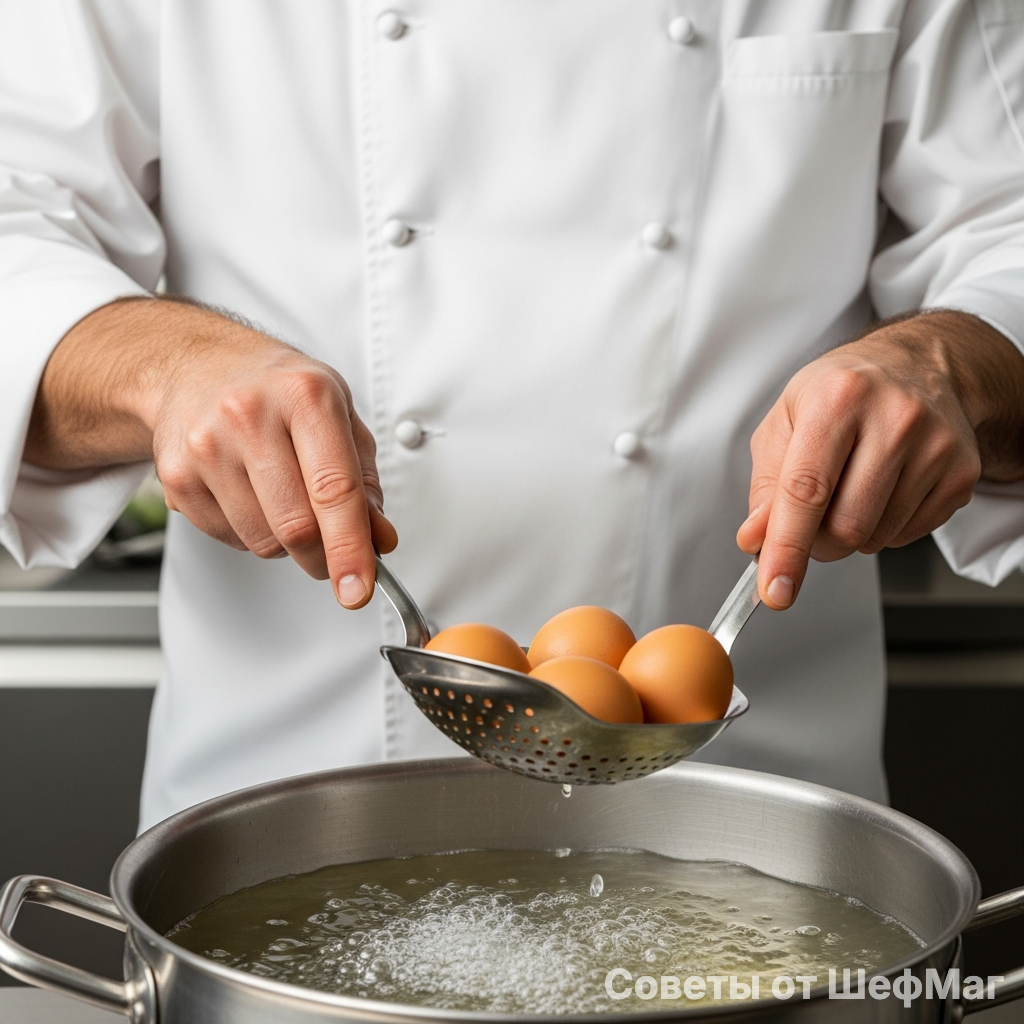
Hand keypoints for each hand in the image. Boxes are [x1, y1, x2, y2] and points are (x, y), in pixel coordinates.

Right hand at [25, 296, 396, 607]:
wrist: (196, 366)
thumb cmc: (276, 390)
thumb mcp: (338, 416)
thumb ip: (365, 481)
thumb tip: (378, 540)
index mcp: (306, 396)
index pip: (335, 490)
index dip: (350, 548)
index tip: (359, 588)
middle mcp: (252, 416)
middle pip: (297, 527)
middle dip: (323, 557)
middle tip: (333, 554)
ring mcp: (207, 446)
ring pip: (263, 541)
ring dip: (285, 543)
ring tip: (282, 498)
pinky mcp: (176, 476)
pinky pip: (229, 539)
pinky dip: (250, 533)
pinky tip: (249, 493)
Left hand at [737, 311, 1023, 608]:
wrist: (915, 367)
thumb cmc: (842, 394)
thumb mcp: (785, 423)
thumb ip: (765, 486)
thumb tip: (757, 539)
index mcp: (838, 399)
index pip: (806, 491)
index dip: (787, 548)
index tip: (775, 589)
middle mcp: (894, 418)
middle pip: (845, 526)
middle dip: (816, 542)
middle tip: (810, 519)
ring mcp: (936, 446)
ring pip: (876, 538)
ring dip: (850, 533)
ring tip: (850, 488)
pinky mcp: (962, 473)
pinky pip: (907, 536)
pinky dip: (883, 528)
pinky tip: (881, 489)